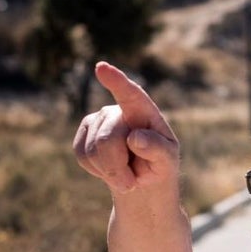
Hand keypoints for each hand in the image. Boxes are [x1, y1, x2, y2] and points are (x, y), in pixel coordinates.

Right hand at [73, 61, 178, 194]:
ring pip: (93, 151)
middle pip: (108, 140)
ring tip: (125, 174)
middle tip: (132, 183)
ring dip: (110, 172)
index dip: (117, 81)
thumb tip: (135, 138)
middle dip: (117, 168)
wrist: (140, 178)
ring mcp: (99, 119)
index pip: (131, 94)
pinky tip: (109, 168)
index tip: (102, 68)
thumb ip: (157, 149)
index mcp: (145, 112)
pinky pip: (82, 156)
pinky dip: (97, 170)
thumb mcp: (167, 161)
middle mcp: (119, 110)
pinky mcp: (84, 132)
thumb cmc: (159, 164)